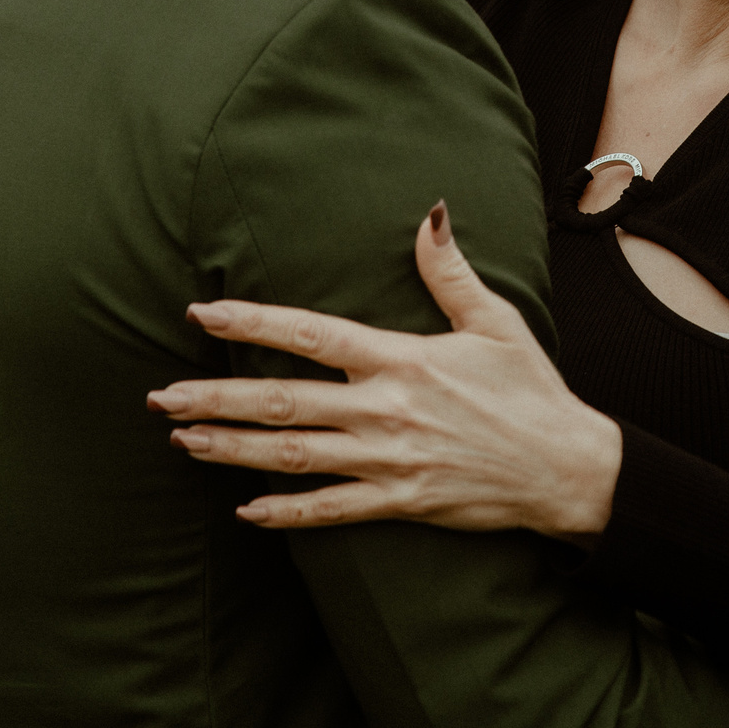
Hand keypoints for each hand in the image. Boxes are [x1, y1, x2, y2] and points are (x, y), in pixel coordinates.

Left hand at [147, 202, 622, 540]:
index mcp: (402, 359)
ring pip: (294, 455)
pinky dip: (286, 513)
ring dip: (232, 449)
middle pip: (283, 401)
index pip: (312, 334)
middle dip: (216, 397)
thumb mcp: (495, 320)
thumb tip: (430, 214)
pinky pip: (332, 510)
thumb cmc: (531, 390)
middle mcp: (386, 409)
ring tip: (183, 441)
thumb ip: (449, 271)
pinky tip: (245, 512)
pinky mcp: (402, 502)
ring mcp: (390, 460)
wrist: (568, 467)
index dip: (253, 321)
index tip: (202, 313)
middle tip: (160, 397)